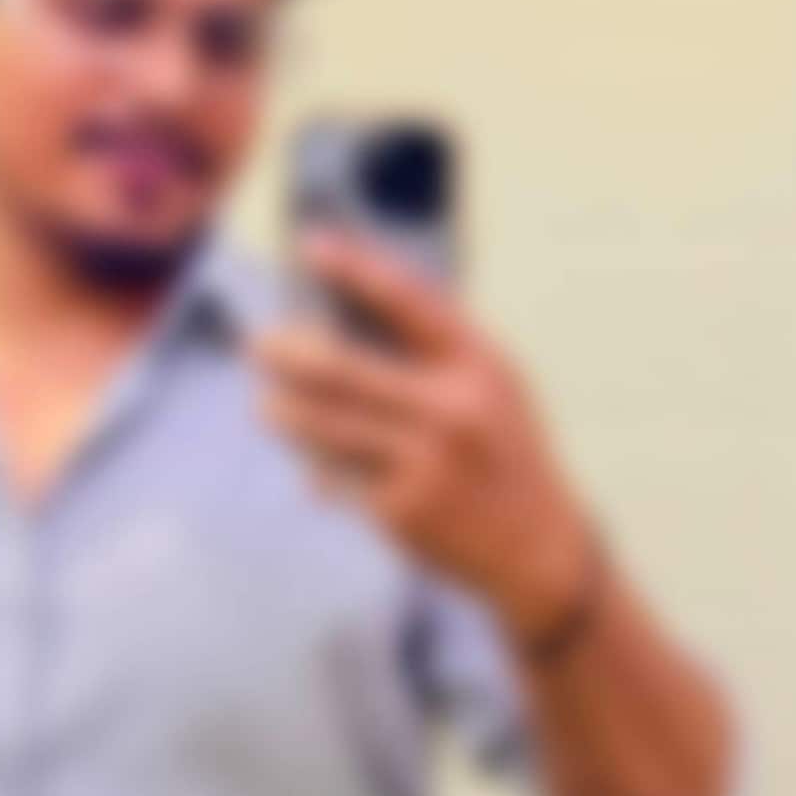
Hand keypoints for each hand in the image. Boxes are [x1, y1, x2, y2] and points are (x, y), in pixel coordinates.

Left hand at [252, 230, 590, 639]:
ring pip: (324, 425)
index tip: (310, 244)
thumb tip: (346, 310)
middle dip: (287, 353)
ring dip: (285, 413)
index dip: (354, 268)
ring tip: (267, 406)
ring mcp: (424, 461)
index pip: (407, 301)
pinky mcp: (399, 509)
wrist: (537, 550)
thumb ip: (435, 349)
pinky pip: (337, 476)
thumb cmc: (503, 453)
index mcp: (479, 365)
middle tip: (258, 343)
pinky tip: (313, 467)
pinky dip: (318, 469)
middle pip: (341, 368)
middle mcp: (452, 409)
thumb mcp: (493, 387)